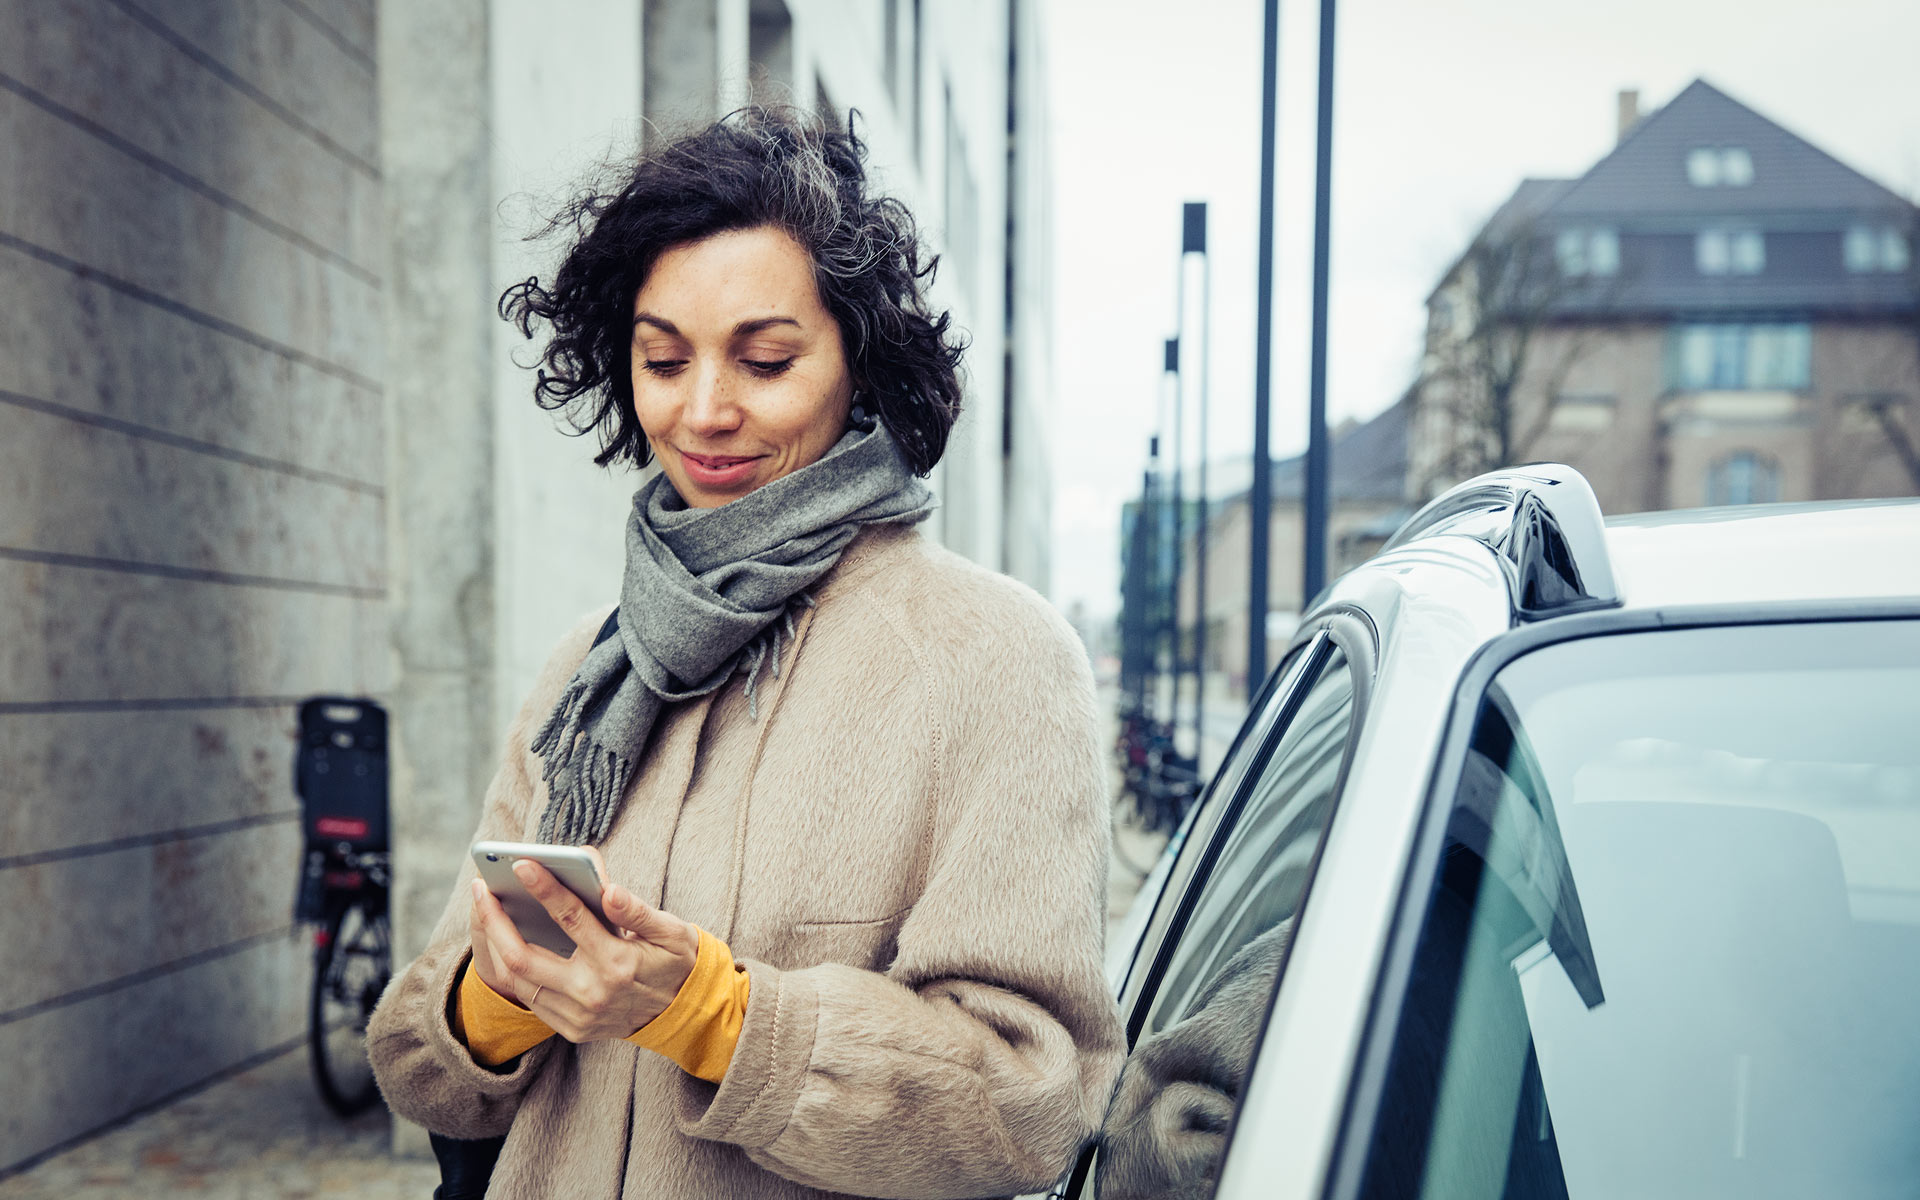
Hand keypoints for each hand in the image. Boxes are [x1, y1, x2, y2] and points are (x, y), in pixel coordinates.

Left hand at [467, 861, 699, 1041]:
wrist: (685, 1015)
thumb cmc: (677, 962)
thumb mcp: (672, 931)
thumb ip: (638, 910)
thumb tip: (609, 889)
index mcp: (618, 963)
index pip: (571, 918)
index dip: (545, 887)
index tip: (522, 863)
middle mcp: (592, 993)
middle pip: (523, 957)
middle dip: (495, 920)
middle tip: (481, 888)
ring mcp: (578, 1016)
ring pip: (519, 981)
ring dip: (496, 944)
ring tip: (486, 911)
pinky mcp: (572, 1029)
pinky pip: (530, 998)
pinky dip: (513, 969)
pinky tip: (506, 942)